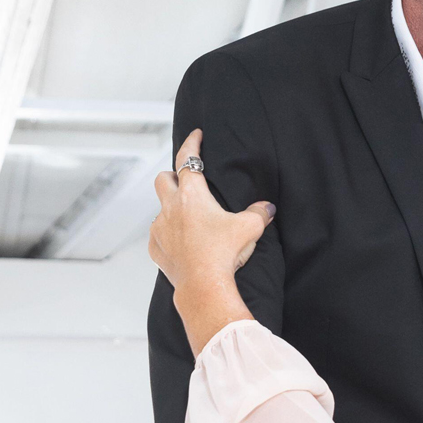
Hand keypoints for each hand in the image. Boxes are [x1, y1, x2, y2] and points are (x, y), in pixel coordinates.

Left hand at [149, 135, 273, 351]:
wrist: (203, 286)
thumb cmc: (224, 253)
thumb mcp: (250, 228)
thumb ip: (259, 213)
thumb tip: (267, 208)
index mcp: (191, 195)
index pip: (187, 158)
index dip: (191, 143)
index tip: (195, 135)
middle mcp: (170, 207)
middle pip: (163, 179)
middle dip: (173, 176)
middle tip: (186, 181)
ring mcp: (159, 228)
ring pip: (160, 210)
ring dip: (172, 210)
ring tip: (191, 222)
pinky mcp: (155, 249)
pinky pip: (159, 236)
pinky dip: (169, 236)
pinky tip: (183, 245)